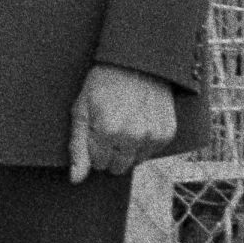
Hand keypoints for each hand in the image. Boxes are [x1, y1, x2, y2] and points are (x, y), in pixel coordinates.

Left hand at [67, 63, 176, 184]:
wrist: (136, 62)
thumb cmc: (103, 84)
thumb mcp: (81, 110)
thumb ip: (78, 148)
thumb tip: (76, 179)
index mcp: (107, 131)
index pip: (98, 164)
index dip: (94, 147)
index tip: (97, 128)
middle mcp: (132, 137)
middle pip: (117, 167)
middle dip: (110, 152)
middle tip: (110, 126)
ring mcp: (152, 136)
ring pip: (134, 162)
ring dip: (128, 149)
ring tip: (125, 122)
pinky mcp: (167, 133)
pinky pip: (150, 152)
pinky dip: (144, 142)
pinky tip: (139, 122)